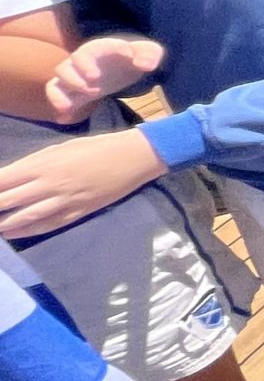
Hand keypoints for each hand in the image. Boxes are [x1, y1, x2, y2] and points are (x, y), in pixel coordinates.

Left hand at [0, 126, 166, 237]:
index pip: (3, 180)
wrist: (133, 157)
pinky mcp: (79, 211)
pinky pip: (49, 224)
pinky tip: (15, 233)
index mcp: (42, 164)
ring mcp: (64, 200)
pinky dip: (29, 230)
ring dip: (5, 225)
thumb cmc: (96, 147)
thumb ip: (35, 164)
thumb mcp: (59, 148)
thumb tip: (12, 177)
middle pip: (9, 200)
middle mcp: (49, 183)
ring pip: (26, 217)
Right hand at [47, 35, 163, 119]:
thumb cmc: (137, 54)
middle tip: (93, 91)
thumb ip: (149, 55)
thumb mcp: (149, 51)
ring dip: (58, 95)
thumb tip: (146, 65)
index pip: (84, 54)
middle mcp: (81, 64)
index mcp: (97, 50)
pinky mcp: (76, 93)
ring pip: (55, 84)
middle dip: (73, 80)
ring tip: (67, 107)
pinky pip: (60, 99)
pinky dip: (60, 108)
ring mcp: (76, 78)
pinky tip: (64, 118)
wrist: (127, 63)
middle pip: (63, 68)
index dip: (85, 64)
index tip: (95, 77)